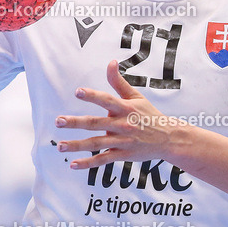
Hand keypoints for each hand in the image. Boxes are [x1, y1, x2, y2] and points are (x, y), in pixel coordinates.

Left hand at [56, 60, 183, 168]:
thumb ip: (118, 82)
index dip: (92, 95)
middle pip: (95, 124)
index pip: (106, 100)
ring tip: (60, 146)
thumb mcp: (136, 97)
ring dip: (77, 145)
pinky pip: (103, 159)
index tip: (77, 92)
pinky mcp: (123, 154)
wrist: (168, 138)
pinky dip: (88, 163)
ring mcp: (122, 141)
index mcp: (125, 108)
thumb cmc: (149, 115)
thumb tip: (110, 62)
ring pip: (96, 143)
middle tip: (58, 121)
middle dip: (75, 123)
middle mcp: (123, 125)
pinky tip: (73, 164)